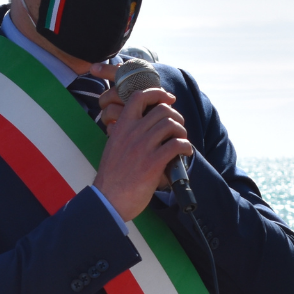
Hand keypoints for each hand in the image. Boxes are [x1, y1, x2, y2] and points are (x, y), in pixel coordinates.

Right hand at [92, 83, 190, 218]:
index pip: (139, 97)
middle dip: (176, 116)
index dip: (157, 93)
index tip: (168, 98)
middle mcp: (132, 133)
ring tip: (181, 140)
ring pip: (171, 125)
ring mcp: (143, 148)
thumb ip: (126, 134)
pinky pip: (177, 145)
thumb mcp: (114, 147)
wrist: (108, 200)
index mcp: (121, 127)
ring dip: (182, 131)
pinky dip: (186, 146)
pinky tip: (185, 152)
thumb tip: (146, 125)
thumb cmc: (113, 177)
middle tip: (178, 128)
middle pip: (162, 110)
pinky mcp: (153, 163)